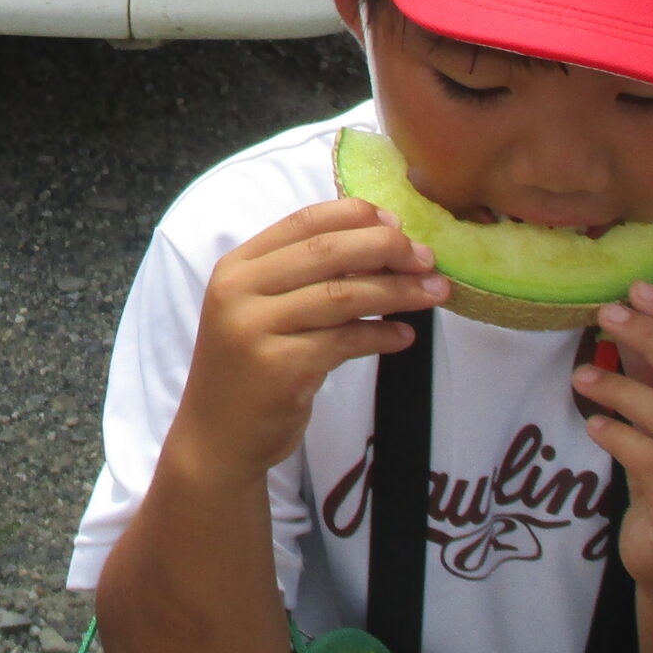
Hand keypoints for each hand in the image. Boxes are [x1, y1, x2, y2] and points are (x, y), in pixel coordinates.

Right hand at [169, 200, 448, 481]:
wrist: (217, 436)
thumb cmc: (250, 367)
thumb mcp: (262, 309)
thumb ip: (302, 276)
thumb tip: (380, 241)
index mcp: (237, 266)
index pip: (302, 222)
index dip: (355, 216)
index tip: (398, 224)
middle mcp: (240, 291)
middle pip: (326, 253)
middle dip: (386, 249)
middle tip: (426, 259)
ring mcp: (256, 330)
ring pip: (342, 296)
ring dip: (397, 292)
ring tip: (435, 292)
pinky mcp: (280, 369)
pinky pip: (345, 341)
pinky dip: (382, 336)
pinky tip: (405, 337)